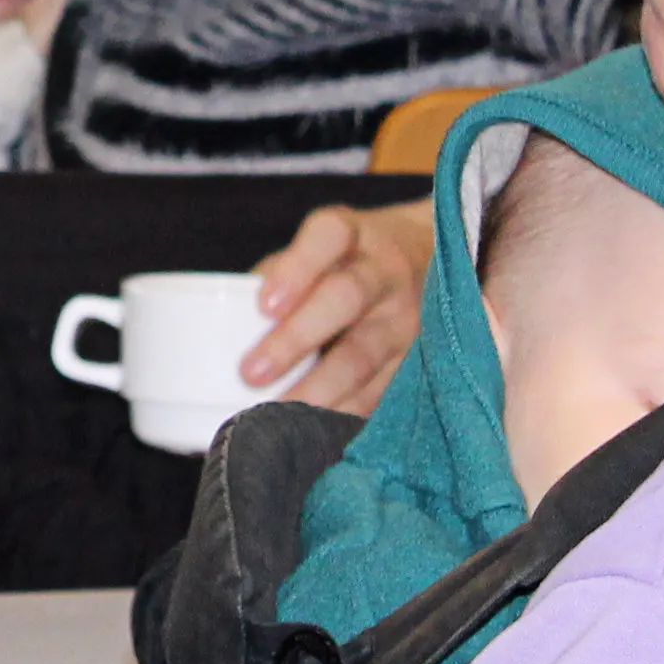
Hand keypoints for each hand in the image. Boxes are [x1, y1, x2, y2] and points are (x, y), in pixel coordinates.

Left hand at [248, 199, 435, 413]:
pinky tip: (319, 429)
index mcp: (353, 234)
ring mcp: (411, 315)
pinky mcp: (424, 357)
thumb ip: (278, 279)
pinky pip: (386, 388)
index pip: (328, 235)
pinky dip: (348, 409)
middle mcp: (387, 270)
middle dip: (296, 337)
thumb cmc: (349, 261)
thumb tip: (228, 328)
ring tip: (280, 413)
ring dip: (319, 387)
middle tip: (251, 373)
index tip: (264, 305)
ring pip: (365, 352)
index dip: (297, 269)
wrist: (435, 261)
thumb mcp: (319, 251)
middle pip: (344, 298)